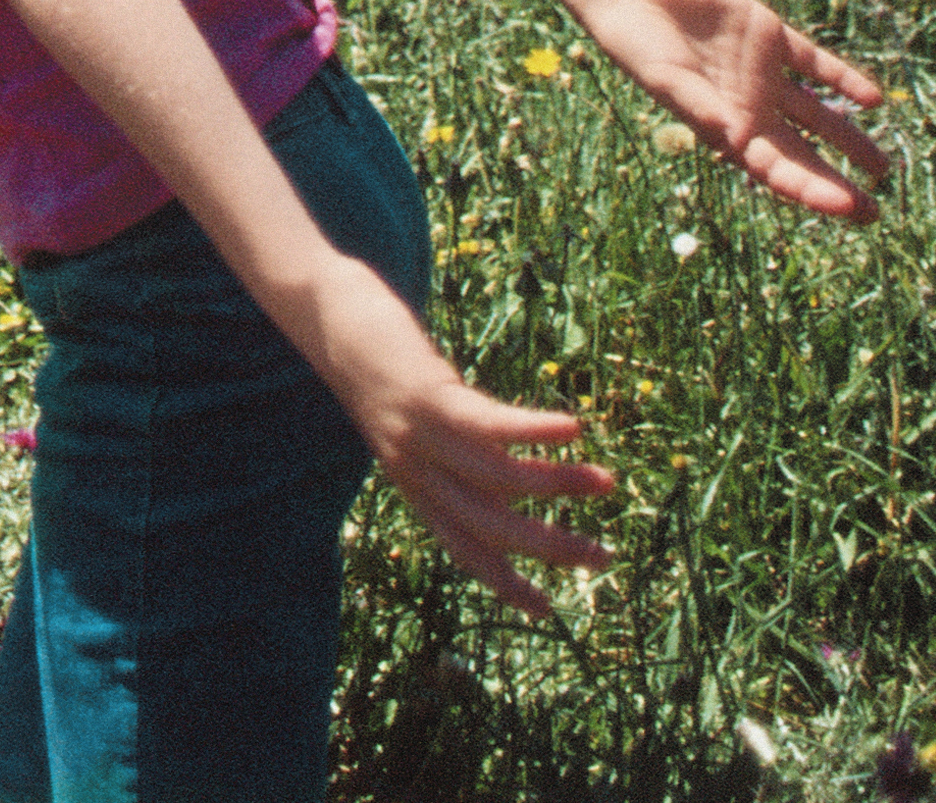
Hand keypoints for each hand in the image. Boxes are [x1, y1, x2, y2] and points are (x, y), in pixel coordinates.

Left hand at [290, 260, 615, 616]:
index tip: (548, 612)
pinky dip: (533, 429)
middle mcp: (418, 472)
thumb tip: (522, 487)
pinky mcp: (428, 395)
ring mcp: (422, 436)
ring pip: (500, 478)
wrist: (328, 322)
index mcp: (417, 486)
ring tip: (607, 482)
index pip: (465, 549)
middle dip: (550, 548)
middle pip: (492, 527)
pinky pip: (488, 424)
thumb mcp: (424, 430)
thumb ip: (465, 461)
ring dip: (559, 484)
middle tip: (604, 557)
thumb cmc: (385, 372)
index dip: (505, 584)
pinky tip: (573, 428)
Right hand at [556, 0, 892, 220]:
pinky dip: (844, 79)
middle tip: (874, 212)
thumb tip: (736, 138)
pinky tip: (873, 98)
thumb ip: (702, 107)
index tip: (846, 207)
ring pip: (819, 115)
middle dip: (837, 182)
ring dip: (850, 140)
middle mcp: (752, 108)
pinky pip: (816, 64)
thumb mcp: (668, 81)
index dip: (812, 190)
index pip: (777, 169)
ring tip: (883, 169)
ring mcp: (765, 75)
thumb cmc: (639, 47)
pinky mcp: (771, 38)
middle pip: (804, 153)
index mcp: (728, 128)